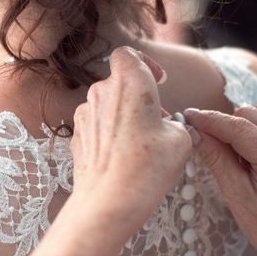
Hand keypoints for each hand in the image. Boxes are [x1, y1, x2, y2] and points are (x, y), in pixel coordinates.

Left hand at [70, 47, 191, 239]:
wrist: (108, 201)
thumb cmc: (146, 168)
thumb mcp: (180, 141)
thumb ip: (178, 124)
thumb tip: (172, 128)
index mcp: (129, 82)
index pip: (128, 54)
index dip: (144, 63)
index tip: (158, 81)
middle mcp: (101, 92)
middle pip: (119, 83)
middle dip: (139, 98)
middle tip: (157, 122)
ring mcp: (84, 114)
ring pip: (107, 105)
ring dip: (124, 117)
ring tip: (142, 144)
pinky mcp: (76, 136)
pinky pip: (96, 126)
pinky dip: (109, 134)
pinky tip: (122, 157)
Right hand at [184, 103, 256, 255]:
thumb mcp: (236, 196)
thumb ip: (216, 158)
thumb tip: (193, 131)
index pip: (239, 128)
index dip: (210, 120)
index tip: (187, 115)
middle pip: (249, 114)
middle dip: (226, 126)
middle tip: (213, 148)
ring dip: (241, 126)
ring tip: (237, 156)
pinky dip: (255, 129)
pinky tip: (251, 153)